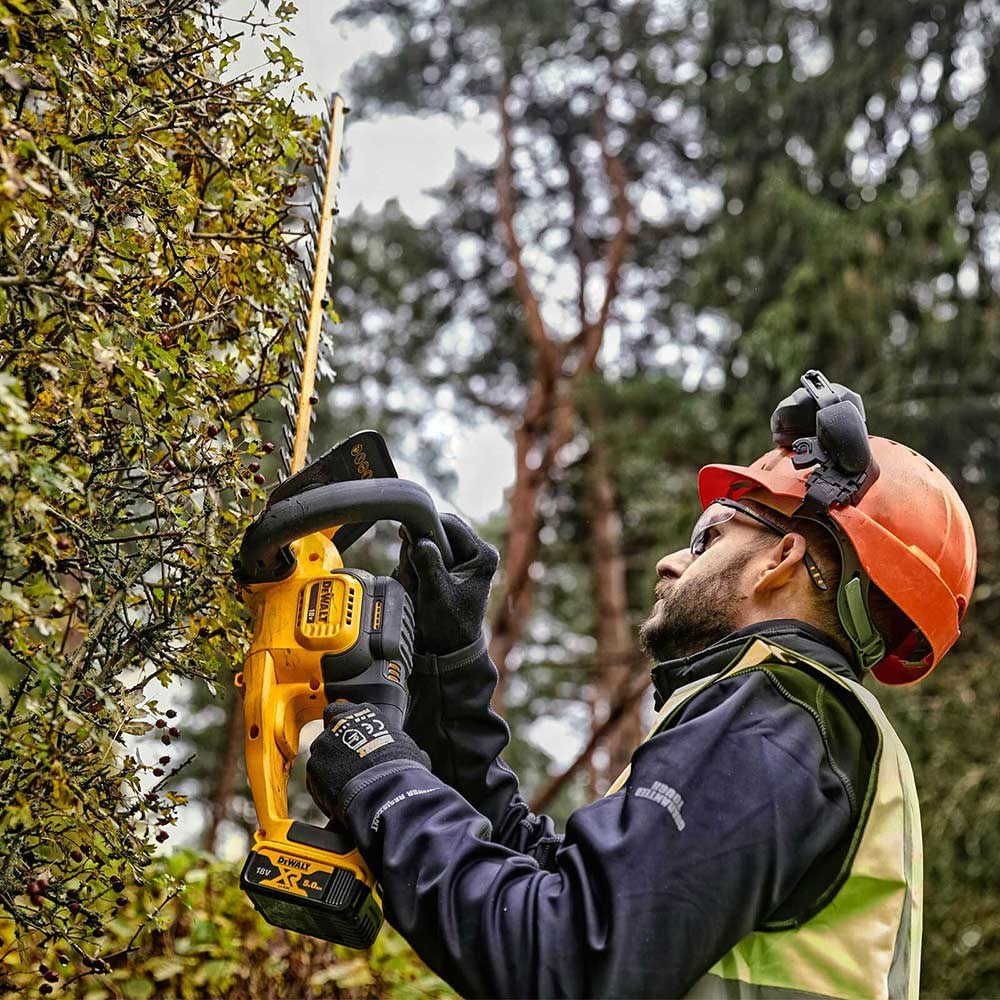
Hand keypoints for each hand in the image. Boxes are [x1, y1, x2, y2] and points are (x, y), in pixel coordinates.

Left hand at [306, 702, 429, 819]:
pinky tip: (339, 798)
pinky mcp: (314, 769)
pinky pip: (315, 780)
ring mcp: (324, 746)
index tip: (346, 737)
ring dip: (328, 769)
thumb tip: (418, 756)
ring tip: (345, 786)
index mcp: (362, 713)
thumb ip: (400, 745)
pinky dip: (323, 789)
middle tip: (348, 766)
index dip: (341, 725)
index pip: (339, 709)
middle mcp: (339, 724)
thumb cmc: (400, 767)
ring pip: (320, 757)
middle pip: (327, 734)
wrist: (386, 790)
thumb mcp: (407, 748)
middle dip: (334, 749)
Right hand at [395, 513, 499, 654]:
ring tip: (415, 587)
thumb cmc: (448, 626)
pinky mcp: (446, 570)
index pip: (450, 524)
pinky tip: (415, 588)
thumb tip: (418, 539)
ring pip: (425, 546)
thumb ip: (428, 563)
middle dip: (417, 552)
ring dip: (413, 564)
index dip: (425, 525)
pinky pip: (421, 559)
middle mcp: (474, 554)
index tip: (405, 533)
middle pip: (435, 533)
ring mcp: (459, 562)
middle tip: (413, 576)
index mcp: (482, 555)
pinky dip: (413, 571)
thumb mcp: (436, 593)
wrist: (447, 650)